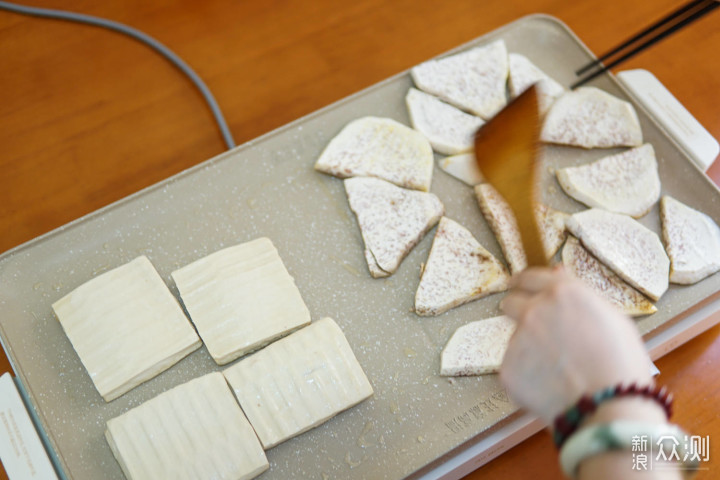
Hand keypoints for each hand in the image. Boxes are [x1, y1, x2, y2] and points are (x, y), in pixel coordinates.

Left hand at [499, 267, 653, 423]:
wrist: (609, 406)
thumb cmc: (621, 363)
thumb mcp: (612, 318)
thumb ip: (578, 294)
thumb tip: (557, 272)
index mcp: (562, 293)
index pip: (530, 277)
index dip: (524, 282)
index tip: (518, 286)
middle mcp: (534, 311)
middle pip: (512, 303)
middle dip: (518, 311)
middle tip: (533, 328)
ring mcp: (517, 340)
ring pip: (517, 339)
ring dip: (529, 349)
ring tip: (559, 371)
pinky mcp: (507, 369)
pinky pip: (515, 368)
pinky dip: (528, 377)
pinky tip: (551, 387)